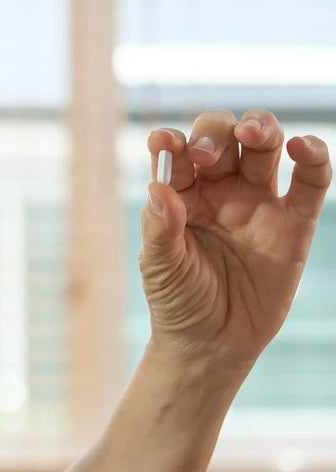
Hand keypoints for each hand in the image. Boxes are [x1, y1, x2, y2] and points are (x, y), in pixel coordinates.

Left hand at [141, 108, 331, 365]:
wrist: (212, 343)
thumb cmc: (177, 301)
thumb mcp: (160, 268)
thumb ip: (160, 227)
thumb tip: (156, 186)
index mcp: (180, 195)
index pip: (177, 155)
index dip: (172, 143)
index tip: (163, 142)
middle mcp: (219, 190)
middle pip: (223, 137)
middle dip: (215, 133)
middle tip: (205, 154)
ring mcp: (258, 202)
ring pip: (265, 147)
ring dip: (262, 128)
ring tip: (252, 132)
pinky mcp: (294, 222)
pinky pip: (310, 181)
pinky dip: (314, 157)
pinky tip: (303, 148)